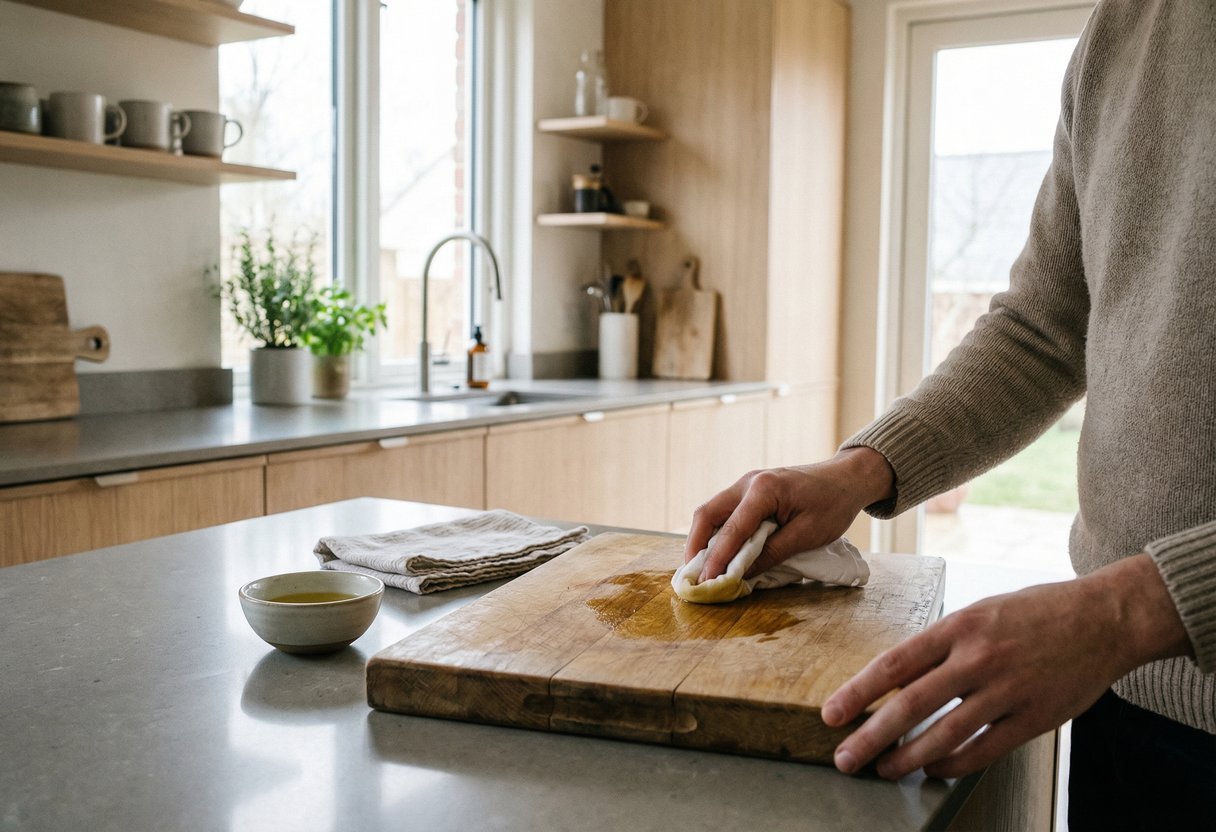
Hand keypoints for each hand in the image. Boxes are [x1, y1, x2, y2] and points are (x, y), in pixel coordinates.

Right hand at [684, 447, 894, 580]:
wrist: (846, 479)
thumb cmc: (833, 504)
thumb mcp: (807, 534)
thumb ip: (772, 553)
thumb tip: (741, 575)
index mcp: (764, 489)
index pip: (732, 529)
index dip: (717, 559)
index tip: (706, 583)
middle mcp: (747, 482)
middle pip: (707, 513)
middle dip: (695, 546)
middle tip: (691, 575)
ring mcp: (745, 483)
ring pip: (711, 511)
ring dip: (702, 539)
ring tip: (699, 568)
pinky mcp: (749, 491)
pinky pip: (724, 512)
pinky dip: (716, 532)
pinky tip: (716, 552)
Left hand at [822, 553, 1192, 779]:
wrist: (1103, 618)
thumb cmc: (1035, 611)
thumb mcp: (979, 611)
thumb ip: (941, 644)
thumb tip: (899, 677)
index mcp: (958, 626)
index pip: (894, 663)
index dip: (858, 692)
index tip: (831, 714)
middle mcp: (978, 658)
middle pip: (910, 704)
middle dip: (871, 736)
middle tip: (844, 758)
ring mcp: (1007, 690)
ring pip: (944, 734)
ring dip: (908, 758)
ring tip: (884, 770)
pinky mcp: (1034, 717)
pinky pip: (984, 749)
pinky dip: (953, 764)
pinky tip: (933, 769)